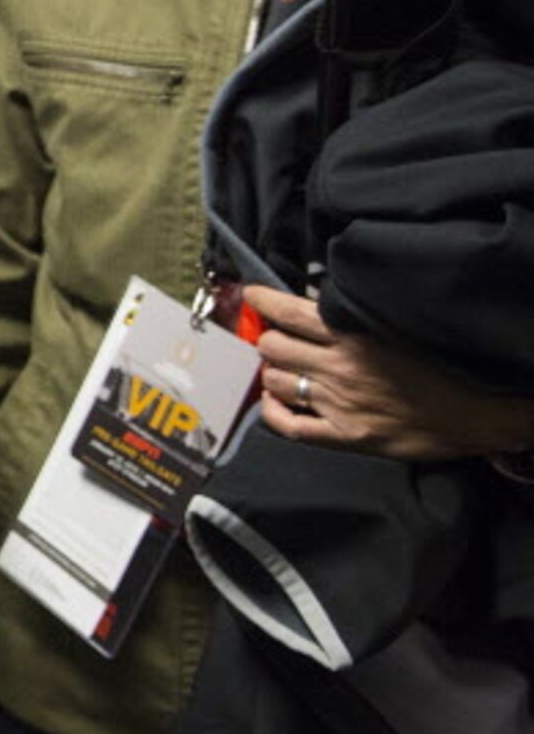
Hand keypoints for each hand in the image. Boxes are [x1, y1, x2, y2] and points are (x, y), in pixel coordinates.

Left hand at [245, 285, 533, 461]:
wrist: (481, 412)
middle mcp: (341, 367)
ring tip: (280, 369)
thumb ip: (354, 317)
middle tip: (273, 339)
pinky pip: (291, 427)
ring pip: (276, 381)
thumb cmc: (441, 365)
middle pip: (272, 346)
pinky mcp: (347, 437)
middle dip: (267, 339)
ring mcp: (341, 404)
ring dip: (272, 373)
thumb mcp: (396, 327)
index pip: (289, 311)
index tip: (252, 296)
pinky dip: (273, 412)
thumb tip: (315, 303)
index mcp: (353, 335)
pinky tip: (274, 402)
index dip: (262, 301)